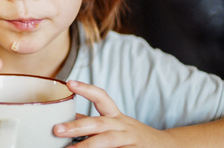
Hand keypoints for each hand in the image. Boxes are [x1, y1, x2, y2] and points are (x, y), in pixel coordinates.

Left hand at [53, 81, 172, 146]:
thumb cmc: (131, 136)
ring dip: (88, 145)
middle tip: (56, 129)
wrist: (167, 147)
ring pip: (108, 140)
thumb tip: (64, 118)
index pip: (102, 97)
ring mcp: (130, 140)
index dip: (86, 88)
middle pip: (99, 123)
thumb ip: (92, 122)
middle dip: (77, 126)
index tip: (69, 83)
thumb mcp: (114, 124)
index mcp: (115, 116)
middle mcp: (122, 126)